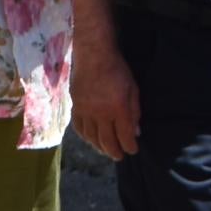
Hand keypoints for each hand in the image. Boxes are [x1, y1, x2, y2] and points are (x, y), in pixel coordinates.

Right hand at [71, 34, 140, 161]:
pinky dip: (85, 137)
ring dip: (99, 147)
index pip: (124, 137)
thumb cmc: (117, 69)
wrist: (93, 54)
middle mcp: (100, 114)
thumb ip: (134, 112)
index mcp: (118, 109)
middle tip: (119, 156)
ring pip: (91, 137)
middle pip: (107, 141)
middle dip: (115, 152)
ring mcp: (85, 111)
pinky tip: (90, 139)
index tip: (133, 150)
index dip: (130, 147)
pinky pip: (78, 127)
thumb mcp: (133, 89)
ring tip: (106, 151)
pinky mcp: (75, 106)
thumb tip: (136, 132)